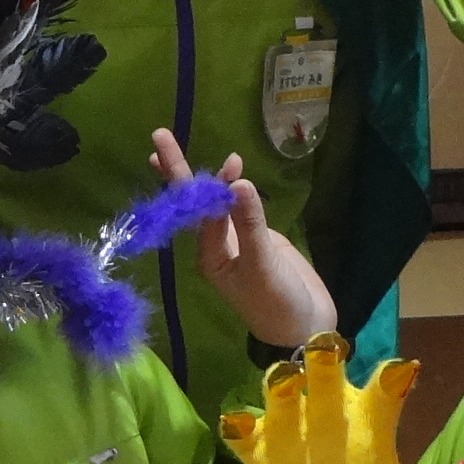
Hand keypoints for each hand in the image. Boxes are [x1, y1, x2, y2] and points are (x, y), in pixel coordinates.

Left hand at [151, 128, 337, 348]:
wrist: (304, 326)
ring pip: (212, 203)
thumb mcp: (263, 265)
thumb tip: (237, 183)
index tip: (217, 159)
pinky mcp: (256, 239)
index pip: (198, 212)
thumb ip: (250, 224)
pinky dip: (230, 190)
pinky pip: (237, 209)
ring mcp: (235, 241)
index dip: (203, 183)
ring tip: (171, 149)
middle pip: (193, 203)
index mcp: (210, 256)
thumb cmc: (277, 303)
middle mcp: (216, 246)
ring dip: (199, 177)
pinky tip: (227, 174)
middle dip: (177, 171)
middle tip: (158, 136)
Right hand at [222, 334, 431, 463]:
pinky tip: (238, 428)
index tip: (397, 372)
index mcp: (372, 428)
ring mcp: (294, 438)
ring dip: (281, 384)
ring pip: (283, 397)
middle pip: (327, 378)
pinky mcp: (264, 461)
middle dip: (325, 360)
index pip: (383, 394)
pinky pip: (246, 438)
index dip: (389, 381)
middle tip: (326, 349)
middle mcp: (332, 421)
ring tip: (284, 380)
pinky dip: (241, 430)